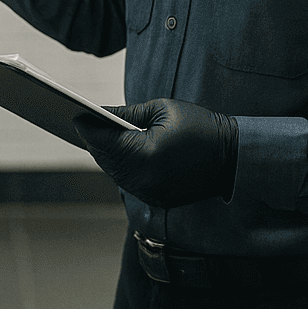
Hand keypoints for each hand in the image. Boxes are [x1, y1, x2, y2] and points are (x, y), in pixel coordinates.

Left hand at [74, 98, 238, 207]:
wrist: (233, 157)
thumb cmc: (199, 127)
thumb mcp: (162, 110)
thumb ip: (126, 114)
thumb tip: (99, 114)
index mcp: (145, 154)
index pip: (104, 141)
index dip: (87, 127)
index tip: (74, 115)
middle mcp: (144, 179)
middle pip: (105, 158)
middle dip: (93, 140)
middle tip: (79, 122)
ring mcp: (150, 193)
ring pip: (115, 172)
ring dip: (105, 155)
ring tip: (93, 136)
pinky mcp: (157, 199)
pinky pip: (129, 181)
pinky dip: (120, 167)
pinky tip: (114, 153)